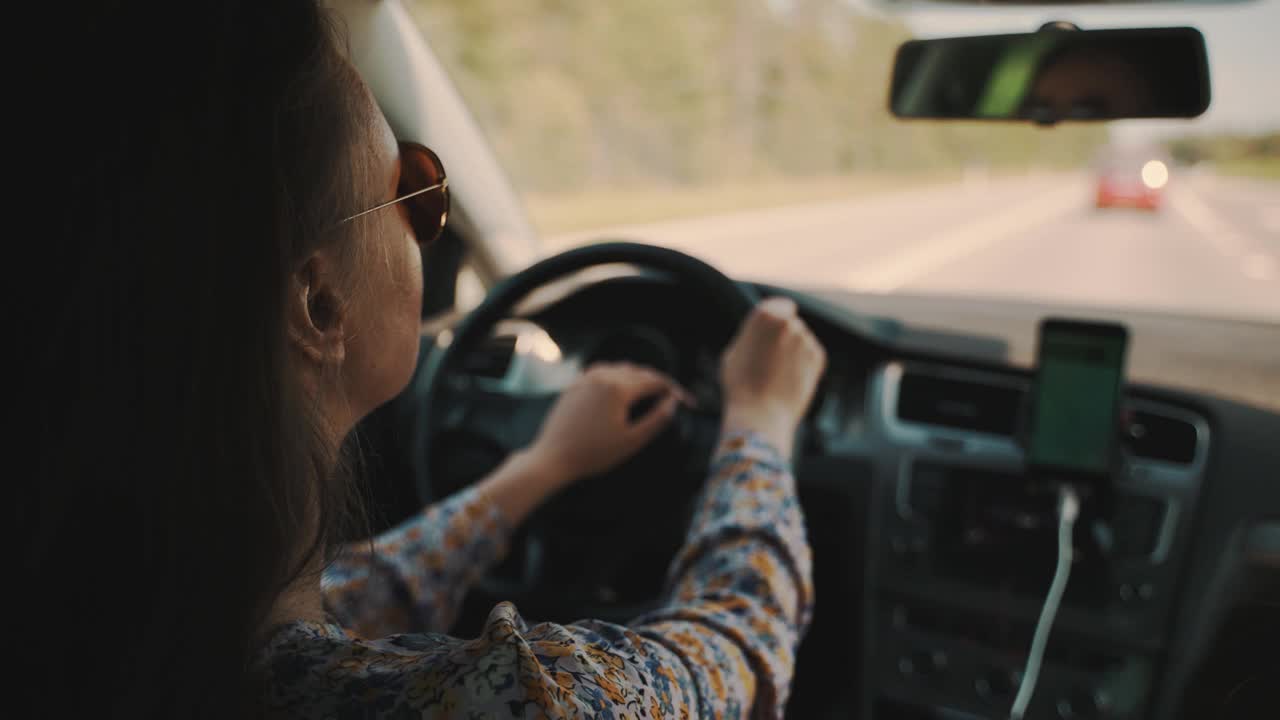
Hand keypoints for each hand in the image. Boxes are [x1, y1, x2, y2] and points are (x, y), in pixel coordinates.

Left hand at [526, 362, 690, 486]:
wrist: (552, 458)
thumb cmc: (593, 454)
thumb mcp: (632, 441)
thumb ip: (657, 420)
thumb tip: (672, 403)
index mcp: (618, 388)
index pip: (654, 381)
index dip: (674, 390)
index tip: (687, 402)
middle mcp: (602, 376)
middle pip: (639, 371)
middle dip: (657, 382)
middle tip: (671, 398)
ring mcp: (586, 378)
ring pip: (620, 368)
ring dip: (638, 377)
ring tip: (650, 392)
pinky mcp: (574, 385)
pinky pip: (602, 372)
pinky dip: (618, 377)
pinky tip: (621, 389)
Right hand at [720, 297, 825, 455]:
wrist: (761, 413)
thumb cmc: (741, 385)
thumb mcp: (733, 352)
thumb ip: (751, 336)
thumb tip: (760, 333)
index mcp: (765, 316)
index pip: (779, 305)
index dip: (777, 317)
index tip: (775, 327)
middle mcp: (789, 323)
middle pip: (790, 324)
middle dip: (783, 337)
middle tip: (770, 360)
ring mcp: (806, 340)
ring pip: (801, 340)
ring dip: (793, 351)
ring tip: (777, 375)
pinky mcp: (818, 358)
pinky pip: (811, 355)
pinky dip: (803, 364)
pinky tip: (789, 380)